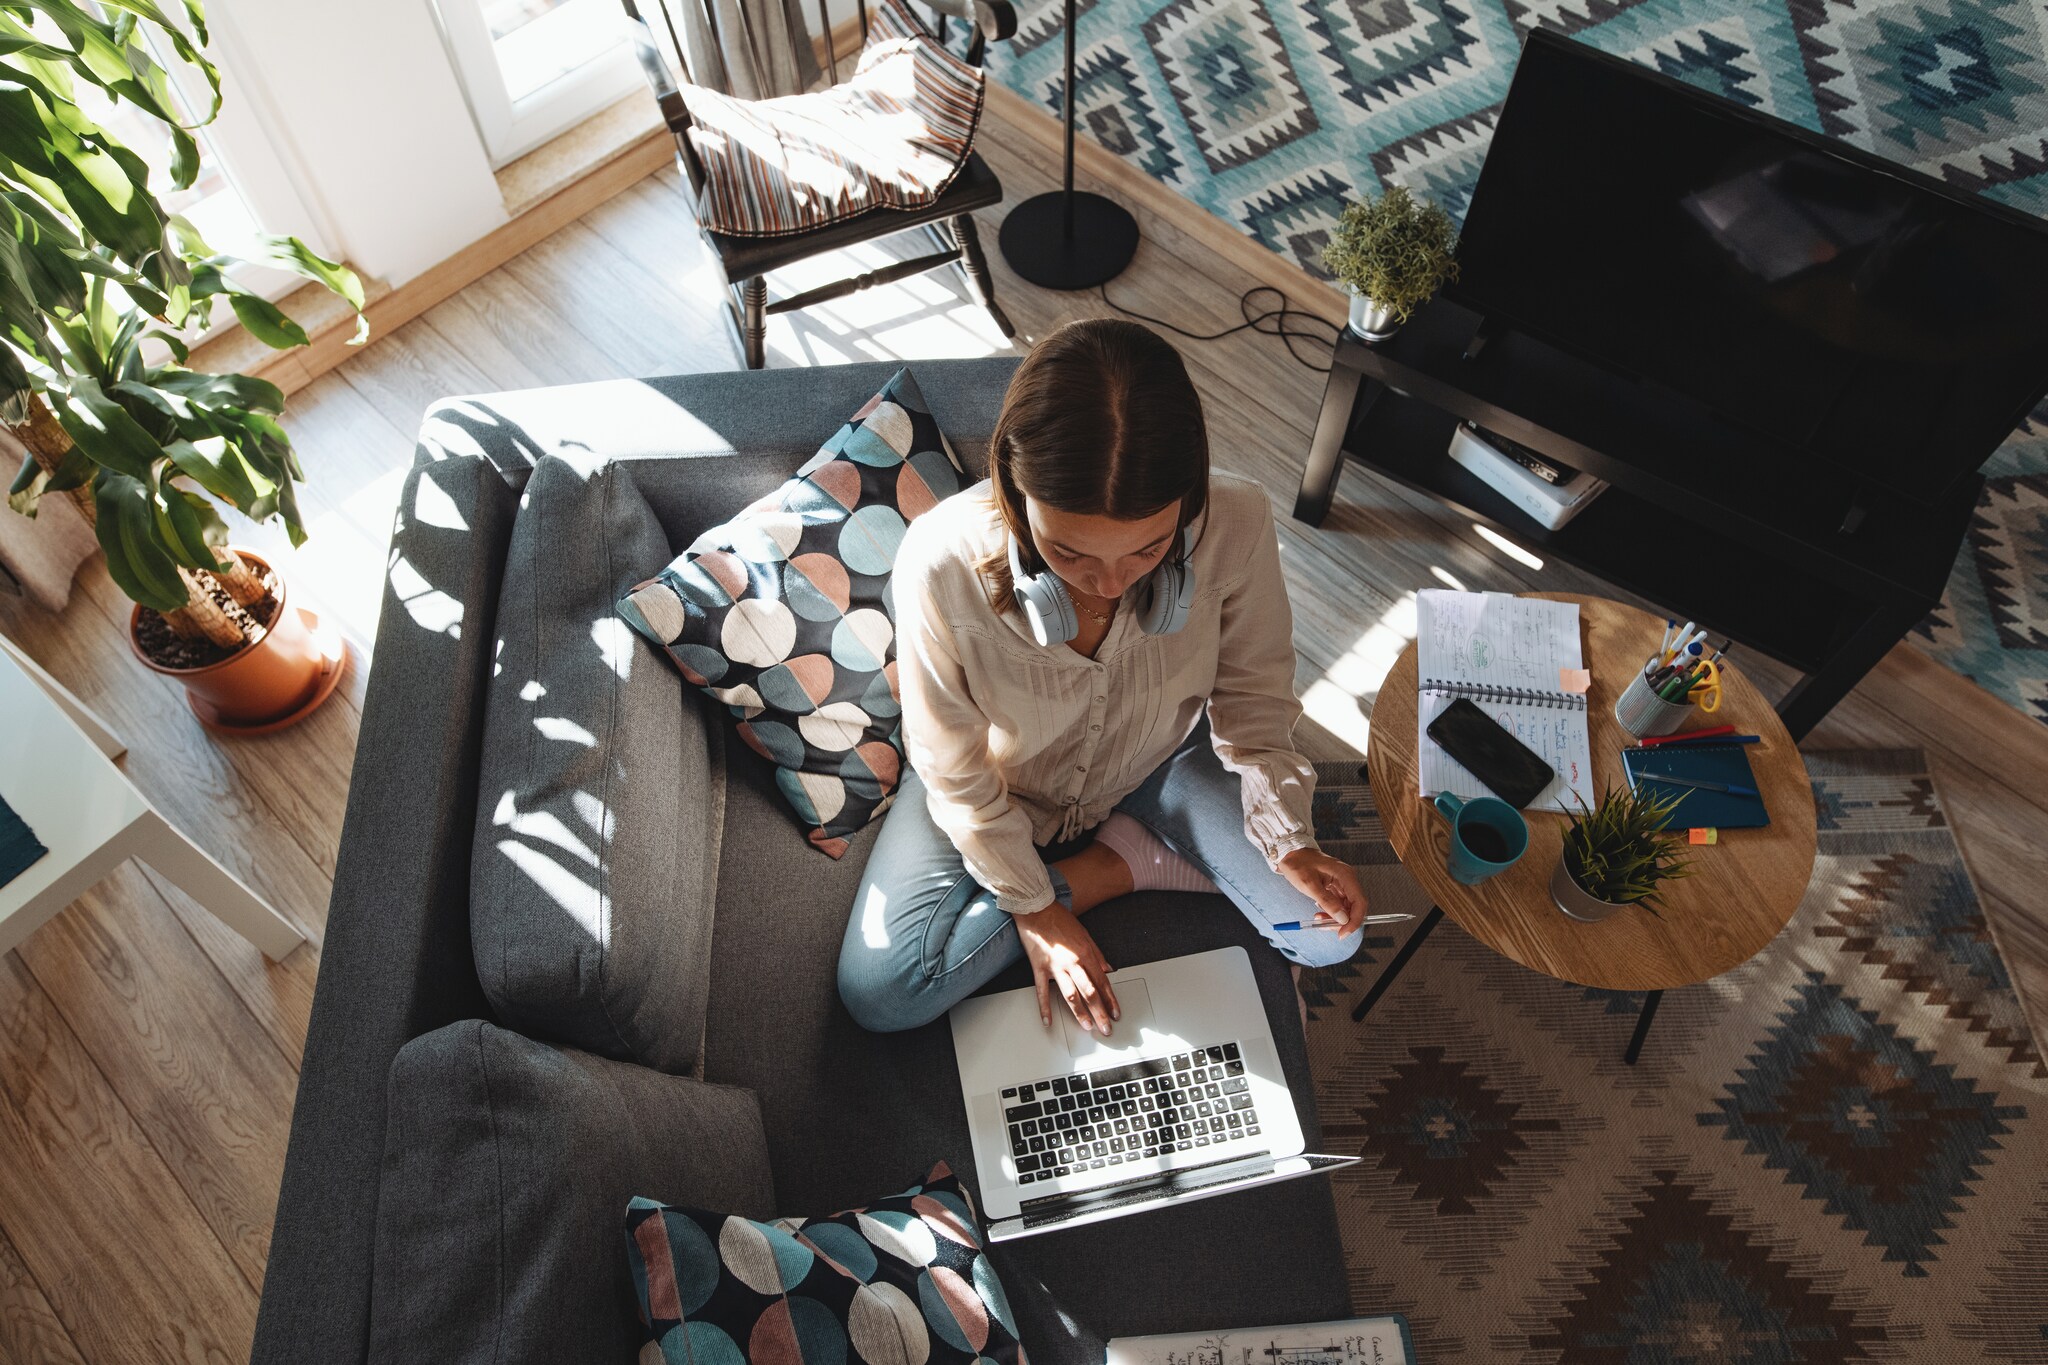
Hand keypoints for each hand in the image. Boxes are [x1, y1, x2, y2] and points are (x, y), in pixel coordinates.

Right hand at [1016, 902, 1120, 1036]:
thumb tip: (1109, 969)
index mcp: (1086, 954)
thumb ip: (1098, 954)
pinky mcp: (1039, 968)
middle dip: (1100, 1012)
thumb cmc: (1059, 919)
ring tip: (1087, 1027)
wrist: (1036, 909)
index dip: (1111, 1000)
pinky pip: (1042, 992)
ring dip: (1080, 1013)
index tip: (1116, 1013)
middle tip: (1106, 1028)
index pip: (1102, 982)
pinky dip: (1045, 1008)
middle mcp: (1073, 962)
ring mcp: (1055, 967)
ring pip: (1071, 995)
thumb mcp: (1085, 934)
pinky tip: (1049, 1021)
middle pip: (1090, 992)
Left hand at [1277, 848, 1368, 934]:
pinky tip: (1320, 913)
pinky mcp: (1336, 888)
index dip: (1354, 921)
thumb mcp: (1309, 885)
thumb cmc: (1298, 865)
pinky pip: (1339, 904)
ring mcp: (1343, 884)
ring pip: (1347, 908)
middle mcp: (1348, 879)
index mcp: (1345, 875)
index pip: (1360, 902)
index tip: (1342, 933)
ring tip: (1318, 919)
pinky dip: (1331, 912)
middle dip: (1343, 921)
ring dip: (1335, 918)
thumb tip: (1342, 918)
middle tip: (1324, 926)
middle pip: (1355, 907)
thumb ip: (1327, 902)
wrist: (1290, 854)